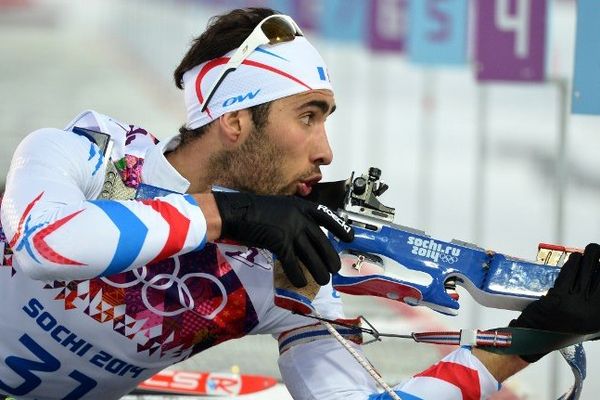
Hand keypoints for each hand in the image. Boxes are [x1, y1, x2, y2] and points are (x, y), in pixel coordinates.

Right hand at [212, 192, 353, 286]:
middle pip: (321, 241)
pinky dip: (297, 274)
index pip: (326, 216)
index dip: (339, 227)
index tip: (349, 238)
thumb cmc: (254, 209)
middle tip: (335, 269)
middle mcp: (299, 217)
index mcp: (301, 206)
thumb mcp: (280, 207)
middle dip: (330, 257)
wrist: (236, 211)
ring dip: (318, 270)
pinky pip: (293, 263)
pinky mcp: (280, 242)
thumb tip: (303, 233)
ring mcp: (291, 230)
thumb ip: (293, 218)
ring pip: (310, 255)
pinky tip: (300, 283)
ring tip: (323, 280)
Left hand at [510, 243, 599, 361]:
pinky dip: (573, 262)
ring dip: (585, 258)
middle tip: (595, 253)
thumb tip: (598, 290)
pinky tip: (574, 259)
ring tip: (584, 256)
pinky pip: (569, 272)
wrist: (532, 339)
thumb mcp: (587, 327)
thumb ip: (596, 313)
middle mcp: (594, 311)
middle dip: (598, 258)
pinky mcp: (559, 297)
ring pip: (587, 268)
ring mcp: (576, 304)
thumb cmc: (559, 331)